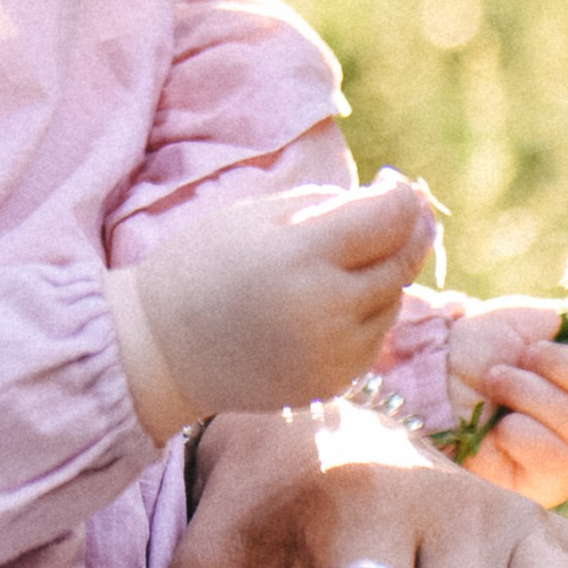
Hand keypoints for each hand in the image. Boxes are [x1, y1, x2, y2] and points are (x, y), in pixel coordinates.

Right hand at [129, 174, 439, 431]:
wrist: (162, 350)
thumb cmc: (206, 265)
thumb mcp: (259, 214)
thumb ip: (334, 204)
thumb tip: (404, 201)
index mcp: (300, 255)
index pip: (391, 217)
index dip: (401, 195)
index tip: (389, 185)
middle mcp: (326, 309)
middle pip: (403, 259)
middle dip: (404, 230)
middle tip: (382, 215)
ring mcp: (334, 353)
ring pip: (395, 298)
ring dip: (382, 273)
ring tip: (334, 263)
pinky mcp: (335, 382)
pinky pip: (375, 334)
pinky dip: (366, 312)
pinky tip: (325, 302)